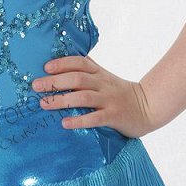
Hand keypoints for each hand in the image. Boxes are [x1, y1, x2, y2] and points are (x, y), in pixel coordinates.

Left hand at [31, 55, 157, 138]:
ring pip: (83, 97)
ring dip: (62, 100)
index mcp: (100, 73)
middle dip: (55, 81)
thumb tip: (62, 64)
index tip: (46, 67)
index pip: (81, 62)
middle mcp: (103, 84)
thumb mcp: (105, 78)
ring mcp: (109, 100)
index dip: (63, 63)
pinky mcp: (113, 116)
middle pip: (77, 78)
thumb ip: (88, 71)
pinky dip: (79, 120)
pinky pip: (94, 118)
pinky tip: (65, 123)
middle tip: (36, 86)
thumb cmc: (120, 93)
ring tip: (45, 104)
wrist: (149, 107)